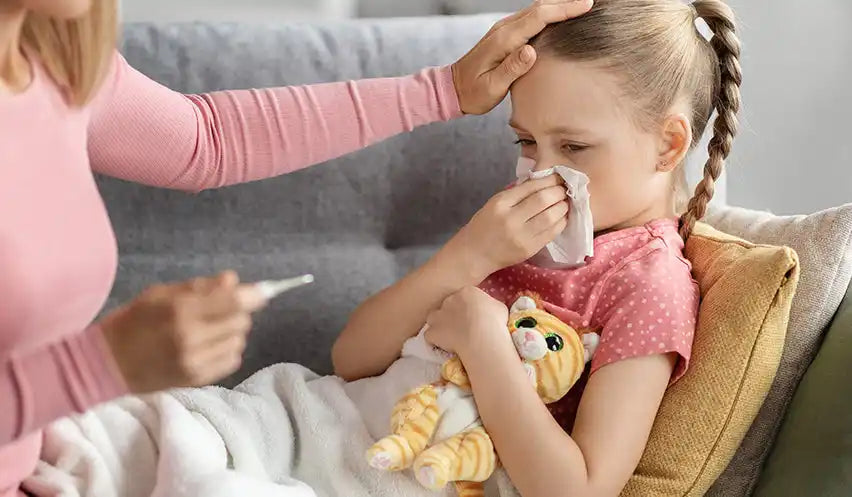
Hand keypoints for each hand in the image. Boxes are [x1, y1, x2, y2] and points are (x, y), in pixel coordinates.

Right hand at [99, 271, 266, 393]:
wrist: (106, 364)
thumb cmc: (132, 321)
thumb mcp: (160, 294)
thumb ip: (200, 287)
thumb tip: (235, 281)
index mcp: (181, 311)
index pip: (235, 302)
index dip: (254, 295)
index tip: (261, 291)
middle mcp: (191, 338)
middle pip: (242, 322)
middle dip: (237, 313)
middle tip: (218, 311)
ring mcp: (195, 363)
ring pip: (239, 341)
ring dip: (231, 333)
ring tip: (208, 330)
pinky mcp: (197, 380)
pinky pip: (232, 360)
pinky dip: (226, 350)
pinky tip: (208, 346)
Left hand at [424, 287, 509, 355]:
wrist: (482, 337)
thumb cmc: (494, 321)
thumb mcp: (499, 307)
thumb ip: (490, 305)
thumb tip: (489, 309)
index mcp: (466, 292)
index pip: (463, 296)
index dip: (467, 308)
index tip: (473, 317)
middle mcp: (449, 300)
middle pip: (448, 306)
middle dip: (453, 315)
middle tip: (463, 327)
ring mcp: (438, 316)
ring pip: (434, 318)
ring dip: (439, 325)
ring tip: (450, 336)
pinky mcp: (432, 332)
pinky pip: (430, 336)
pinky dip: (435, 341)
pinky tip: (444, 346)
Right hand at [440, 174, 569, 280]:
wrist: (475, 254)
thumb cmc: (484, 225)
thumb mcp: (495, 203)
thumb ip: (517, 193)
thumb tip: (544, 181)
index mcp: (501, 203)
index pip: (531, 187)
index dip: (549, 180)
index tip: (558, 177)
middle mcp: (511, 219)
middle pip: (544, 200)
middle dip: (559, 192)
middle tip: (564, 189)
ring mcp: (522, 236)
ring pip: (551, 216)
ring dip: (563, 206)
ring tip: (565, 202)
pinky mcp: (530, 249)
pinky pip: (552, 233)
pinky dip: (561, 222)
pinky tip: (561, 217)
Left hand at [451, 0, 592, 114]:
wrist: (452, 89)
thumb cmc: (473, 93)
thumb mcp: (492, 87)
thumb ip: (512, 69)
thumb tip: (531, 51)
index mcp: (504, 40)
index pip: (539, 17)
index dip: (564, 10)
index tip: (586, 5)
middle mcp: (504, 29)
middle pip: (540, 8)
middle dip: (566, 3)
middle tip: (591, 2)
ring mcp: (504, 30)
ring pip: (536, 10)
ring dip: (558, 6)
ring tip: (581, 6)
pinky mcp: (505, 34)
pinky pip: (531, 18)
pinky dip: (548, 14)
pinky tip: (560, 17)